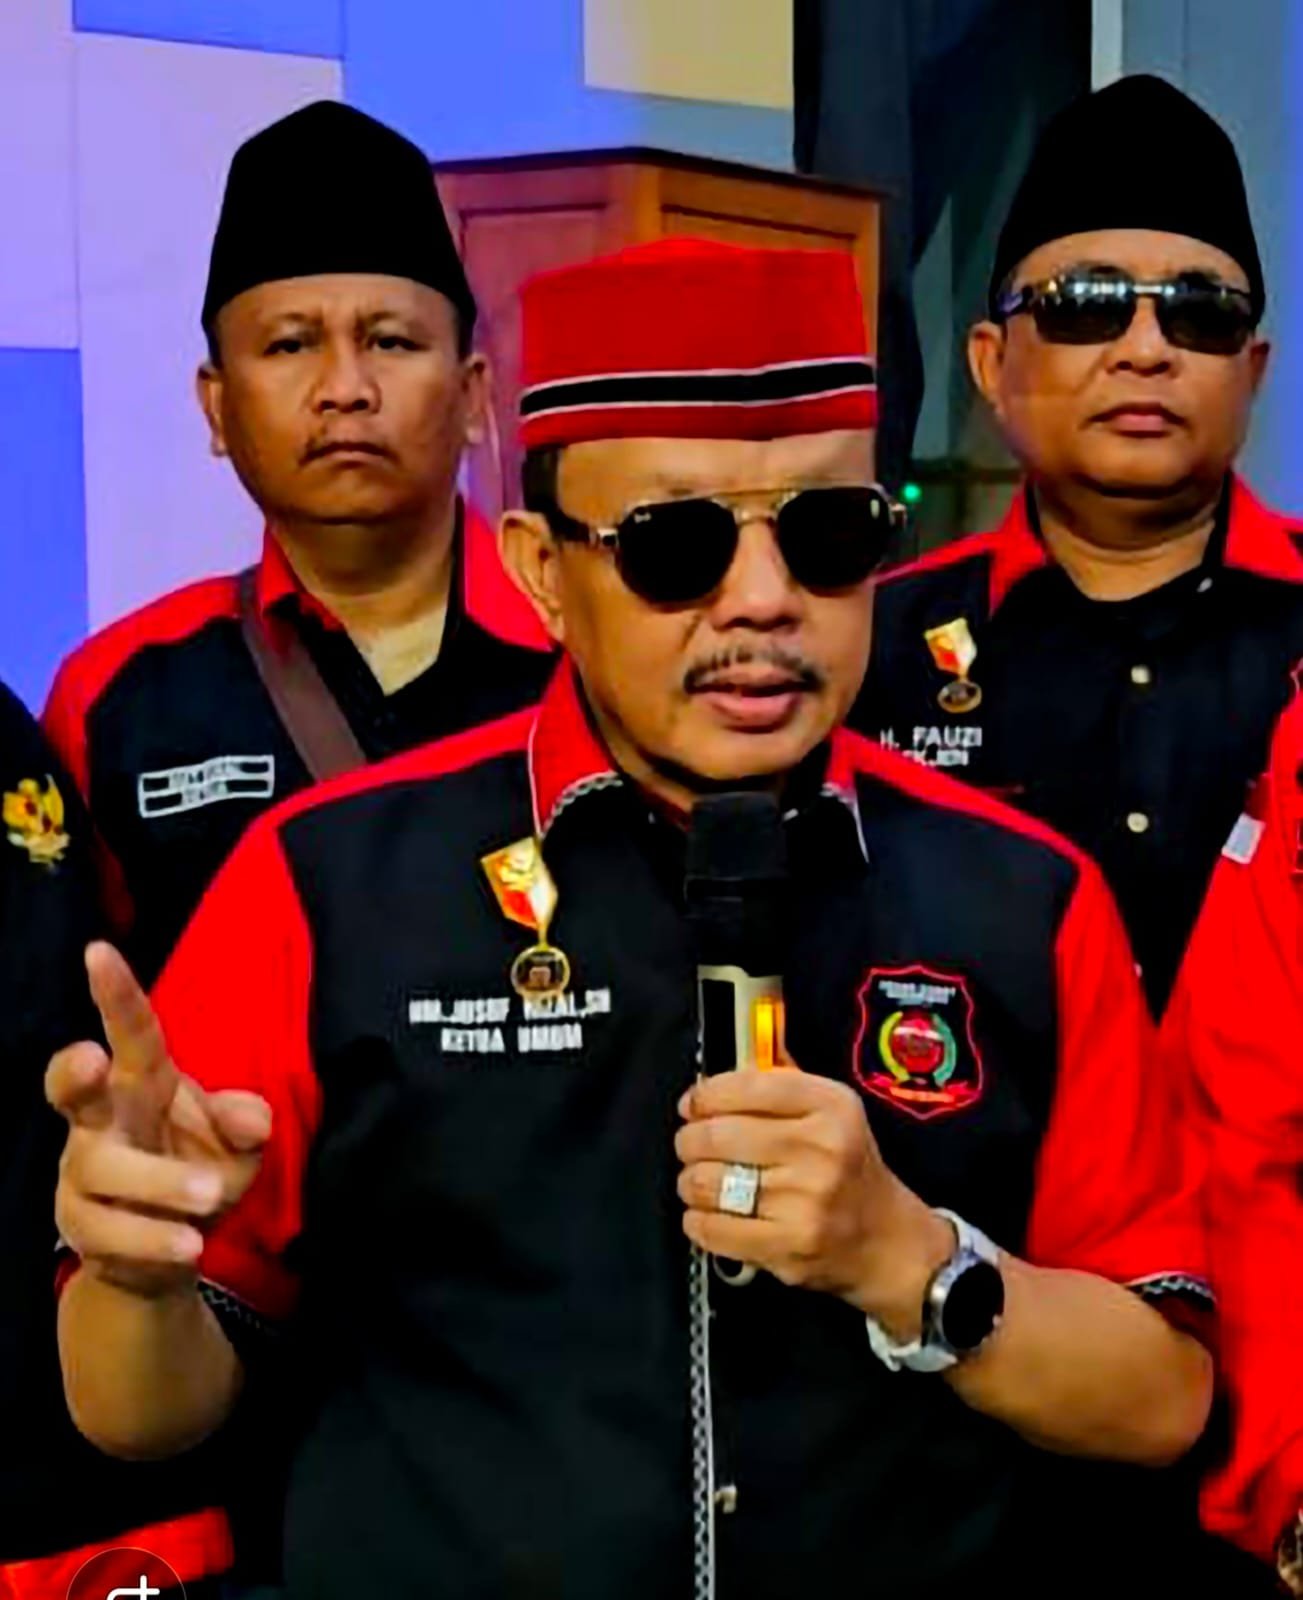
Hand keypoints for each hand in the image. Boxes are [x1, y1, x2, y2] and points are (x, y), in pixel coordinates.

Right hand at [47, 942, 270, 1298]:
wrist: (172, 1250)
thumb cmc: (201, 1169)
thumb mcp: (240, 1143)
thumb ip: (248, 1121)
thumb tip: (253, 1120)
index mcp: (144, 1083)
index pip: (132, 1031)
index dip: (115, 992)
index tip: (98, 951)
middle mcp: (102, 1121)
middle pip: (71, 1088)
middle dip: (73, 1071)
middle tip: (91, 1059)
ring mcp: (83, 1174)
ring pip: (103, 1167)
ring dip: (160, 1181)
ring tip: (210, 1194)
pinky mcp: (82, 1227)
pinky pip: (110, 1230)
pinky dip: (153, 1237)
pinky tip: (190, 1246)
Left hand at [675, 1063, 951, 1331]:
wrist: (886, 1238)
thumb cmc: (848, 1168)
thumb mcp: (831, 1111)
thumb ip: (781, 1082)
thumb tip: (727, 1063)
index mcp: (831, 1106)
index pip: (746, 1086)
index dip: (705, 1095)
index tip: (693, 1105)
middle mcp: (821, 1149)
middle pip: (716, 1135)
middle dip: (689, 1141)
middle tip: (691, 1146)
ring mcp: (805, 1200)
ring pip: (707, 1182)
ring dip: (690, 1182)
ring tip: (700, 1182)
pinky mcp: (788, 1244)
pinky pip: (712, 1227)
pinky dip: (698, 1220)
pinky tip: (709, 1214)